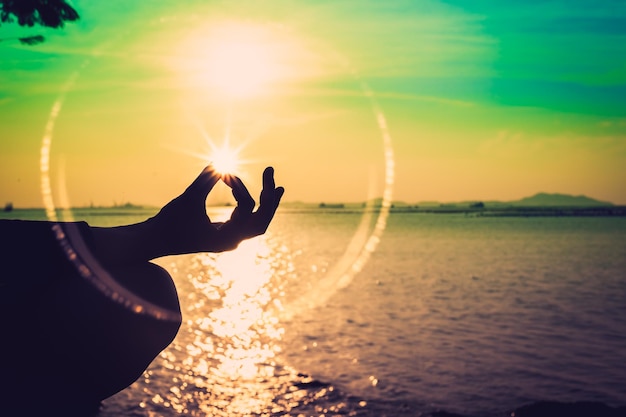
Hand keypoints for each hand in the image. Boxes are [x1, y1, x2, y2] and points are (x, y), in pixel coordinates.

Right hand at [149, 165, 283, 254]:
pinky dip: (255, 207)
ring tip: (277, 186)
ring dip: (267, 204)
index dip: (239, 187)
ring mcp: (230, 240)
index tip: (226, 173)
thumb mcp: (188, 199)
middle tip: (270, 172)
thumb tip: (221, 161)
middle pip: (262, 221)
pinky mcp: (225, 234)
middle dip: (269, 198)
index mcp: (226, 238)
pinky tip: (262, 194)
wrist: (153, 241)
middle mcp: (232, 242)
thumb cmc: (169, 221)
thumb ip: (206, 180)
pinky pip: (248, 222)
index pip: (246, 208)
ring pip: (258, 224)